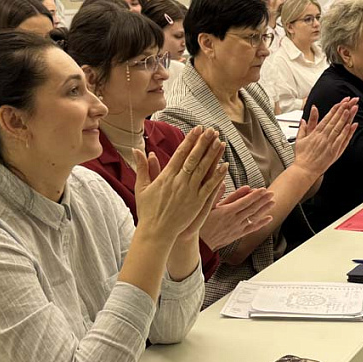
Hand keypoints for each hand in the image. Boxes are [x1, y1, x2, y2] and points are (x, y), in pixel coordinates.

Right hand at [134, 126, 227, 242]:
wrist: (156, 232)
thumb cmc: (147, 210)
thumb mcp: (142, 187)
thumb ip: (143, 167)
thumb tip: (137, 149)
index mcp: (166, 177)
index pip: (180, 154)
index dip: (190, 140)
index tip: (197, 129)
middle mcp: (179, 182)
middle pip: (194, 158)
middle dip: (203, 143)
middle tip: (211, 130)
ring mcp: (189, 192)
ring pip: (203, 170)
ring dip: (213, 155)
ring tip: (220, 142)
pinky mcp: (197, 203)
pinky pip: (209, 187)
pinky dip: (217, 176)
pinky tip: (224, 165)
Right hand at [199, 186, 275, 251]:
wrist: (200, 244)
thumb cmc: (200, 224)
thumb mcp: (205, 207)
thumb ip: (216, 195)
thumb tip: (222, 182)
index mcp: (227, 212)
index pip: (244, 202)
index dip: (255, 195)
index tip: (263, 189)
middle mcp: (234, 220)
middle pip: (252, 208)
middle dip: (263, 200)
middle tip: (271, 193)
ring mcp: (237, 228)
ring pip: (254, 217)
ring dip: (264, 209)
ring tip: (273, 202)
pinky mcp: (238, 234)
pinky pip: (252, 228)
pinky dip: (261, 223)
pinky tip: (269, 219)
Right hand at [293, 97, 358, 178]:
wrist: (305, 170)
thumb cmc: (302, 157)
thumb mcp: (299, 139)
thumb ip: (303, 128)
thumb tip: (304, 120)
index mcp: (316, 133)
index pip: (327, 118)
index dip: (335, 109)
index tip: (341, 102)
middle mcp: (323, 137)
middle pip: (335, 120)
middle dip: (343, 110)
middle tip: (350, 101)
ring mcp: (330, 144)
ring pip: (339, 128)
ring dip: (346, 118)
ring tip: (352, 109)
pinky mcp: (334, 151)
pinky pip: (342, 140)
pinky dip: (347, 132)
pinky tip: (352, 125)